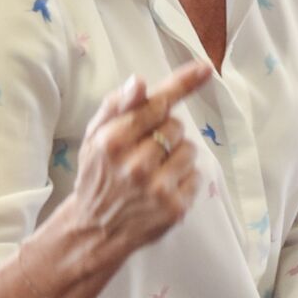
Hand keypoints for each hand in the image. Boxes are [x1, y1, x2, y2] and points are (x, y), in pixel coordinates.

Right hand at [66, 62, 216, 257]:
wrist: (94, 229)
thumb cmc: (97, 175)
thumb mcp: (94, 137)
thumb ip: (117, 107)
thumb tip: (139, 82)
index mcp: (113, 141)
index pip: (158, 104)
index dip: (182, 84)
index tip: (204, 68)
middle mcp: (136, 165)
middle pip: (176, 126)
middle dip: (164, 133)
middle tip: (144, 152)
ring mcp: (157, 188)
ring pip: (189, 149)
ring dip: (177, 156)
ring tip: (154, 172)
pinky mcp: (175, 208)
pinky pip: (197, 175)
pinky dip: (185, 179)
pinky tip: (163, 188)